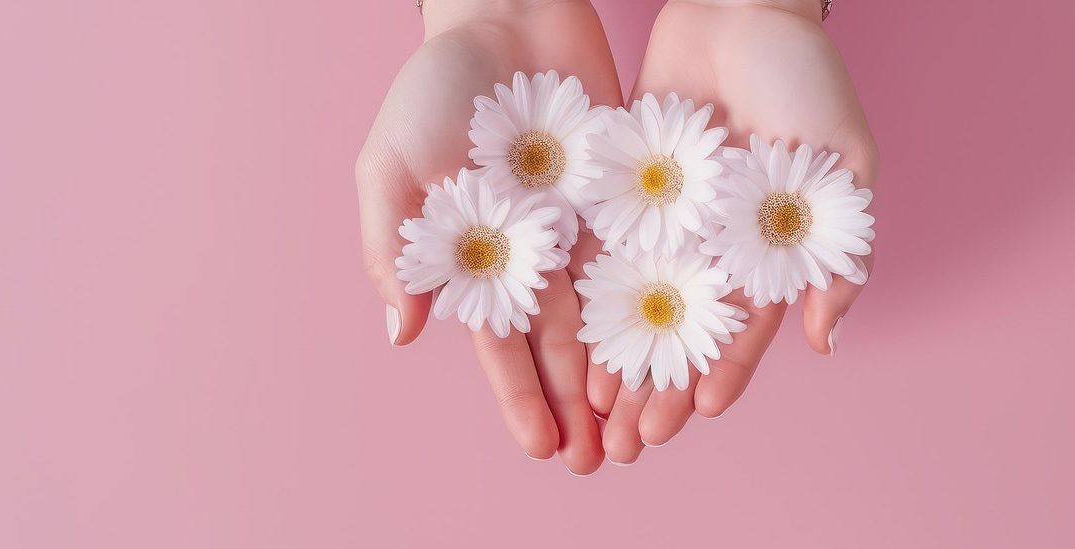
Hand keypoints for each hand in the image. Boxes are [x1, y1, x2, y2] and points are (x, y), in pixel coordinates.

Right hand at [355, 0, 621, 474]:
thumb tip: (401, 334)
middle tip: (604, 462)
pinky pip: (648, 258)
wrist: (506, 14)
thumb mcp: (392, 164)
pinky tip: (683, 348)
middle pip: (562, 344)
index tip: (544, 448)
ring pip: (610, 315)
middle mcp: (534, 253)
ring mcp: (582, 226)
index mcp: (477, 256)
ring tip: (645, 427)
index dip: (521, 396)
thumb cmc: (434, 88)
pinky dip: (662, 305)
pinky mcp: (626, 194)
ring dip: (624, 373)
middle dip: (579, 404)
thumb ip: (392, 247)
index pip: (501, 344)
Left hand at [588, 0, 878, 463]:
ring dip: (616, 361)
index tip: (695, 417)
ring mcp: (667, 217)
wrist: (740, 8)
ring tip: (593, 414)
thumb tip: (825, 340)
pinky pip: (600, 252)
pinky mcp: (622, 188)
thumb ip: (840, 250)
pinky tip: (566, 342)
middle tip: (630, 441)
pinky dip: (585, 299)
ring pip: (636, 303)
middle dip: (658, 385)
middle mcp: (714, 241)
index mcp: (767, 244)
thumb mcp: (845, 161)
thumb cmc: (805, 76)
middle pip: (682, 327)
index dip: (721, 372)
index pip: (742, 326)